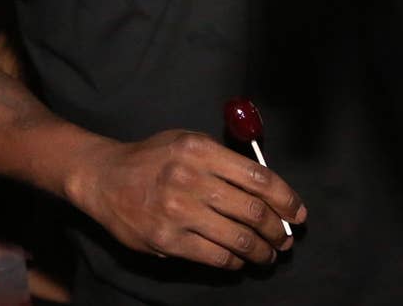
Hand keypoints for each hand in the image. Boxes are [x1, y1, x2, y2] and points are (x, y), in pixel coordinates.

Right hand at [73, 130, 304, 269]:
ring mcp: (178, 211)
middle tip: (285, 238)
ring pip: (238, 238)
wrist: (105, 177)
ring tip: (268, 255)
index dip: (284, 197)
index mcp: (201, 149)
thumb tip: (266, 186)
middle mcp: (191, 178)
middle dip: (277, 229)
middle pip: (252, 210)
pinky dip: (234, 261)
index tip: (297, 211)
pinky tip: (238, 259)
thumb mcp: (188, 141)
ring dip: (261, 251)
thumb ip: (223, 159)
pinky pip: (215, 256)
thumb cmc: (153, 158)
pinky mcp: (167, 240)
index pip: (257, 176)